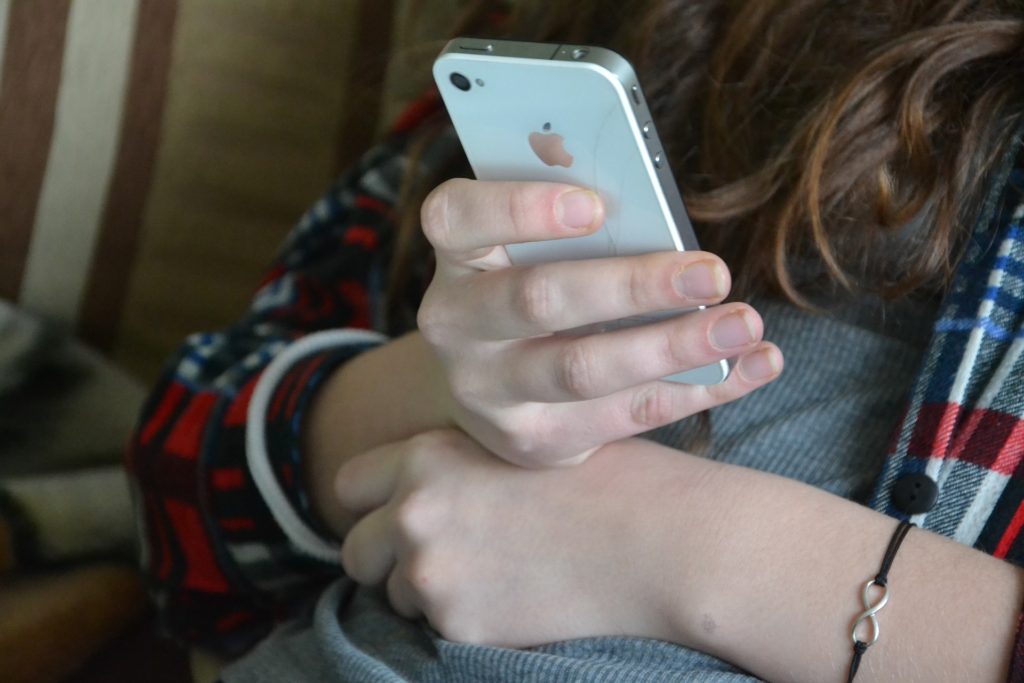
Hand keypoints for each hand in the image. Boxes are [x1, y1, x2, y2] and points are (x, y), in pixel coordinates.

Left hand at [335, 429, 700, 647]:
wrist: (657, 539)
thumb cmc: (606, 478)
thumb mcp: (518, 444)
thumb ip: (458, 463)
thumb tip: (426, 485)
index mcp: (426, 457)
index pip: (349, 485)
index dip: (375, 501)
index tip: (399, 512)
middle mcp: (414, 514)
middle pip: (356, 550)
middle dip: (388, 555)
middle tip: (442, 554)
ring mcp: (432, 573)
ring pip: (395, 594)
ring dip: (428, 588)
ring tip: (493, 572)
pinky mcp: (459, 624)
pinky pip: (435, 627)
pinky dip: (464, 617)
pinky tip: (516, 596)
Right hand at [417, 179, 782, 466]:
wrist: (489, 389)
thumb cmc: (527, 287)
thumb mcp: (525, 248)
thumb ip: (568, 220)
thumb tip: (650, 205)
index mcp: (455, 256)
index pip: (457, 219)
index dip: (519, 209)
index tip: (595, 205)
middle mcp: (456, 326)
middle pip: (536, 300)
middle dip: (631, 286)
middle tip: (712, 273)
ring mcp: (489, 392)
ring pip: (582, 370)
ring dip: (671, 346)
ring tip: (742, 324)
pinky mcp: (535, 440)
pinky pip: (624, 416)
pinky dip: (698, 388)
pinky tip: (753, 364)